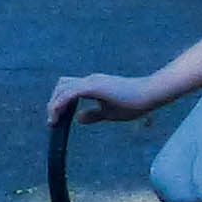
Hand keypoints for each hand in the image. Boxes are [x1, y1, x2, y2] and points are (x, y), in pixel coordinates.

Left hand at [49, 73, 165, 122]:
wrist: (149, 94)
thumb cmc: (134, 103)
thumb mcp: (109, 113)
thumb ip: (93, 115)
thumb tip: (77, 118)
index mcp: (93, 85)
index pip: (68, 88)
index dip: (58, 102)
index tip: (55, 120)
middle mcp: (90, 80)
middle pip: (61, 85)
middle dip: (53, 102)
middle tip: (52, 121)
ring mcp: (92, 81)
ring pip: (63, 87)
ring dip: (54, 103)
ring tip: (53, 120)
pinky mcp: (95, 87)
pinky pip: (71, 93)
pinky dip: (61, 103)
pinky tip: (58, 115)